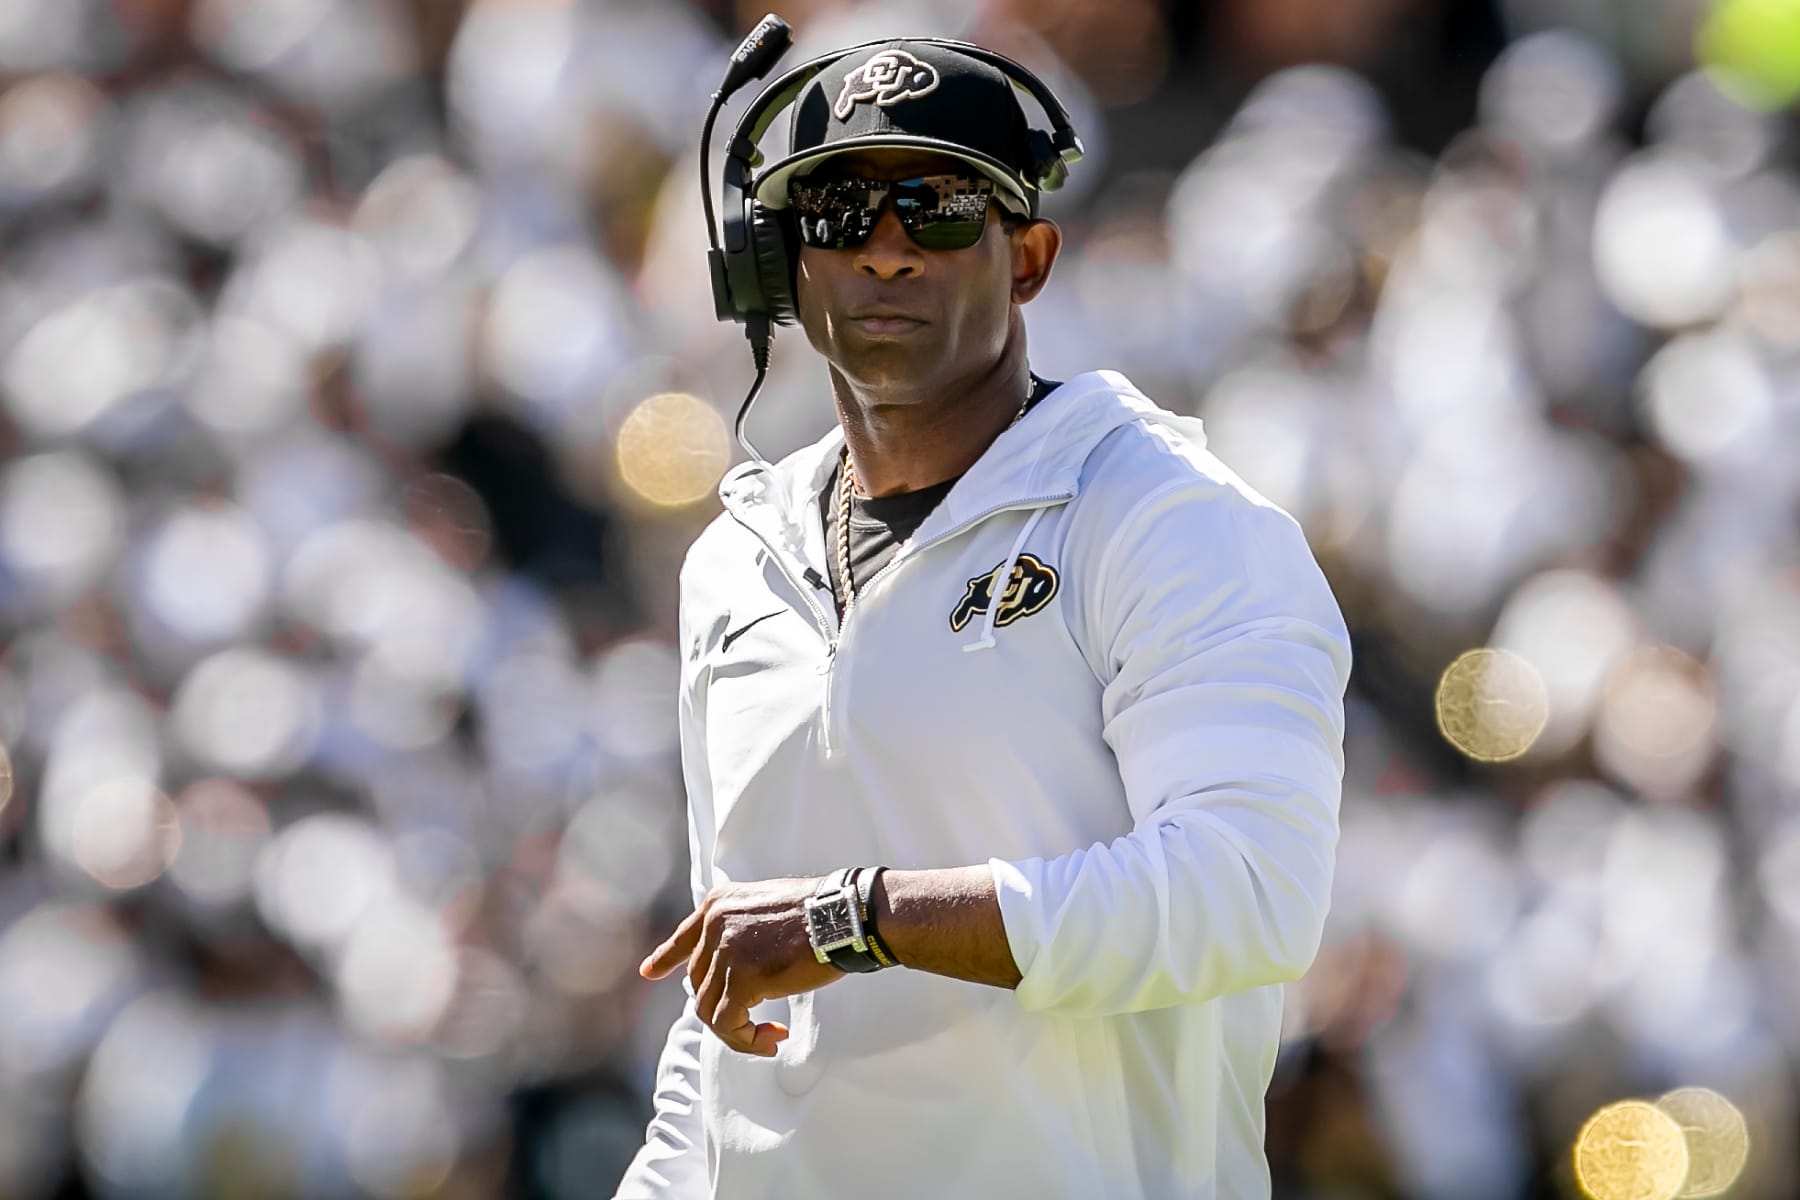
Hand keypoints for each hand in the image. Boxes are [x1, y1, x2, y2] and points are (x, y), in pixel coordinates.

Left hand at [639, 877, 844, 1056]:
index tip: (650, 972)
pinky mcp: (742, 979)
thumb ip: (744, 927)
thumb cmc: (819, 912)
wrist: (843, 915)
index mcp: (719, 904)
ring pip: (707, 1008)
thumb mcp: (767, 905)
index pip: (684, 936)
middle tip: (759, 1026)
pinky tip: (772, 1037)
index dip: (665, 958)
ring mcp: (726, 951)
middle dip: (725, 1008)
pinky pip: (727, 1023)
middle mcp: (715, 924)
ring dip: (736, 1030)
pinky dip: (745, 1039)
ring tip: (768, 1036)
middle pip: (699, 982)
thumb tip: (738, 961)